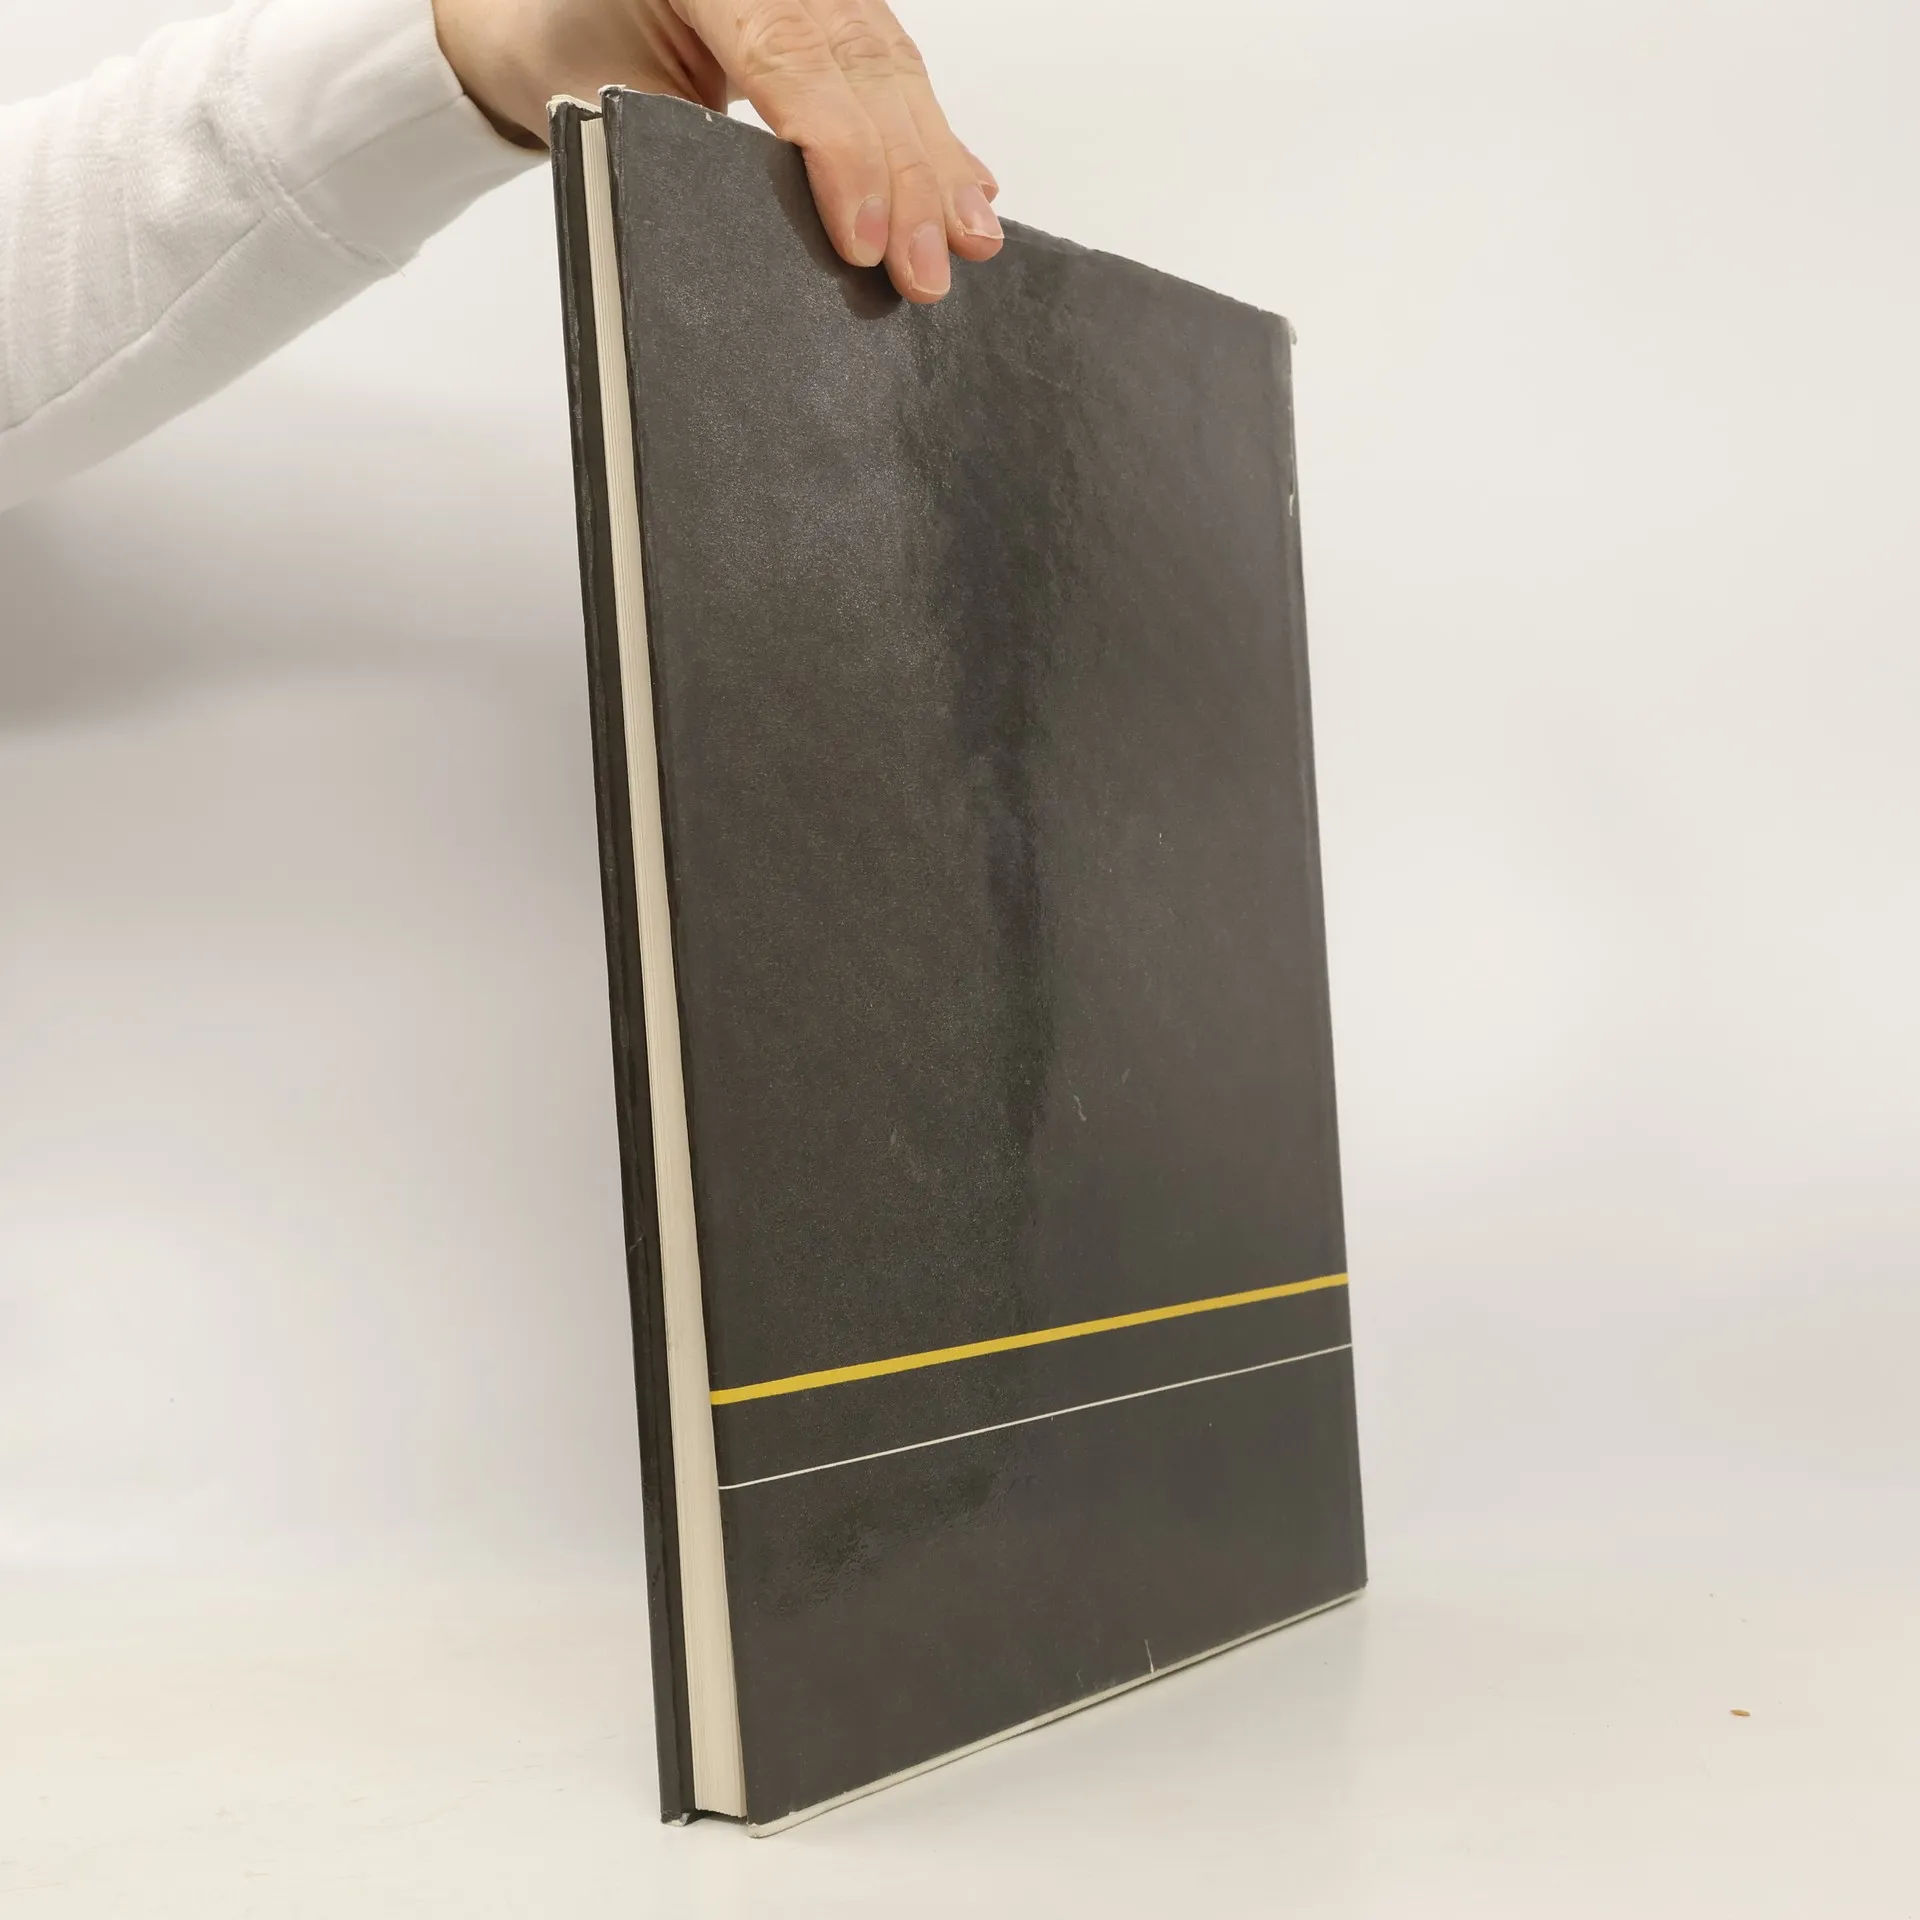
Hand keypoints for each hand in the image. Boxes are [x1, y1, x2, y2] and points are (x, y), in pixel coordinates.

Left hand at [431, 0, 1001, 302]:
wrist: (535, 3)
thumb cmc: (552, 39)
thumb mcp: (593, 96)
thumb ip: (676, 145)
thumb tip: (766, 228)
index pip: (790, 56)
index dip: (841, 154)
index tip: (864, 240)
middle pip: (860, 68)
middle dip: (907, 179)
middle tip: (931, 269)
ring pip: (891, 69)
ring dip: (937, 163)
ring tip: (969, 240)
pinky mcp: (831, 12)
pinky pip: (895, 69)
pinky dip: (935, 137)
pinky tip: (971, 187)